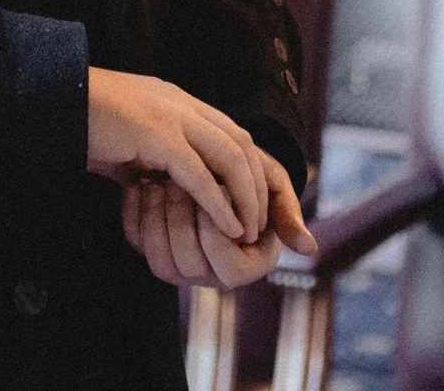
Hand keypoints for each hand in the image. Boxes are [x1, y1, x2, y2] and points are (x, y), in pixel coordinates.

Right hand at [85, 67, 267, 242]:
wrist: (49, 99)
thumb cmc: (81, 123)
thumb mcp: (127, 140)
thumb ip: (149, 157)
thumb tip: (158, 186)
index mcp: (176, 101)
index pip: (232, 131)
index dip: (251, 167)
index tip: (255, 204)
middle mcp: (180, 103)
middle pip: (241, 142)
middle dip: (258, 184)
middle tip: (259, 223)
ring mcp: (170, 115)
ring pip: (230, 156)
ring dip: (245, 196)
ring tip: (247, 230)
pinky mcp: (155, 135)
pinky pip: (199, 174)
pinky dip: (219, 203)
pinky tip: (227, 226)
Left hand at [119, 150, 315, 288]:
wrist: (215, 168)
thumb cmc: (251, 179)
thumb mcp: (273, 187)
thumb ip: (287, 215)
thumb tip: (308, 248)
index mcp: (245, 266)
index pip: (227, 267)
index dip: (216, 231)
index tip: (212, 192)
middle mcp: (210, 275)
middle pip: (188, 265)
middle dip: (182, 219)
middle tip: (178, 178)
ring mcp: (180, 268)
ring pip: (160, 260)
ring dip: (157, 216)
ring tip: (159, 178)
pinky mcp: (153, 250)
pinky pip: (137, 244)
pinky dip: (135, 215)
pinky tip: (138, 185)